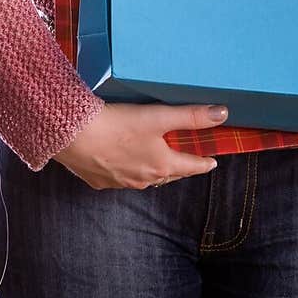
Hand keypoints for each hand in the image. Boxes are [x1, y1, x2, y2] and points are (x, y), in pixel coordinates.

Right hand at [51, 101, 227, 189]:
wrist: (73, 136)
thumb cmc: (118, 125)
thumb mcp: (159, 116)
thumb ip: (191, 116)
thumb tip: (223, 114)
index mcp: (161, 165)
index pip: (190, 166)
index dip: (203, 163)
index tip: (211, 163)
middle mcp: (143, 179)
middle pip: (168, 175)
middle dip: (179, 168)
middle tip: (186, 162)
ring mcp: (120, 182)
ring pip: (144, 178)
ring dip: (154, 171)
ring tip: (157, 163)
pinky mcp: (98, 180)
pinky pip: (119, 178)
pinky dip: (127, 171)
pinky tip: (122, 163)